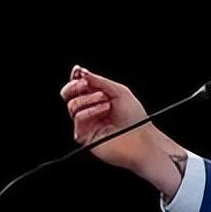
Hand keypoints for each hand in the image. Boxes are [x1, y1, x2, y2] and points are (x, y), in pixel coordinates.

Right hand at [59, 65, 185, 197]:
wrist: (142, 140)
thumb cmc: (136, 118)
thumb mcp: (120, 91)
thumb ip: (99, 81)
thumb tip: (81, 72)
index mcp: (97, 98)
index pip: (79, 86)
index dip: (76, 78)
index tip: (79, 71)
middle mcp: (90, 110)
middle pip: (68, 95)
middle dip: (74, 86)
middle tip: (85, 83)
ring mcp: (86, 123)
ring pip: (72, 105)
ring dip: (89, 99)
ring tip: (107, 103)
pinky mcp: (84, 136)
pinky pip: (78, 118)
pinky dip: (91, 111)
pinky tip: (104, 110)